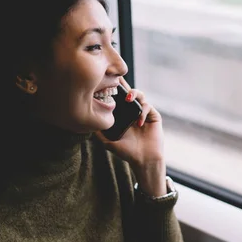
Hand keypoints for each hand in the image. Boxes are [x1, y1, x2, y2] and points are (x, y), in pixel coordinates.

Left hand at [95, 78, 166, 196]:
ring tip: (128, 98)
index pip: (118, 98)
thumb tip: (87, 124)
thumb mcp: (109, 142)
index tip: (107, 81)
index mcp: (123, 115)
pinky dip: (143, 111)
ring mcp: (144, 113)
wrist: (144, 160)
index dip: (114, 89)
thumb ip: (99, 134)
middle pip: (129, 92)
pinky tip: (138, 122)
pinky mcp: (154, 116)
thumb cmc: (127, 152)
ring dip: (134, 94)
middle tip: (118, 80)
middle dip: (124, 84)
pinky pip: (148, 107)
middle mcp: (133, 111)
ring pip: (140, 95)